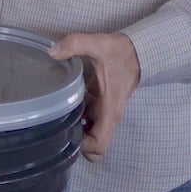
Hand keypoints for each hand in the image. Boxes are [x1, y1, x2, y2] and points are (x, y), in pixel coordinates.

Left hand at [48, 31, 140, 160]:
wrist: (137, 51)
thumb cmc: (121, 52)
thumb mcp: (98, 44)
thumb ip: (75, 44)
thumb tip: (53, 51)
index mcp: (109, 111)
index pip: (99, 146)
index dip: (83, 147)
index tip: (66, 133)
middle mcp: (107, 116)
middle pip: (92, 144)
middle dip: (74, 138)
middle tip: (55, 123)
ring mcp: (104, 111)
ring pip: (88, 131)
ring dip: (74, 126)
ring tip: (55, 112)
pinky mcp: (101, 104)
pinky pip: (87, 117)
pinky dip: (77, 114)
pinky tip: (64, 100)